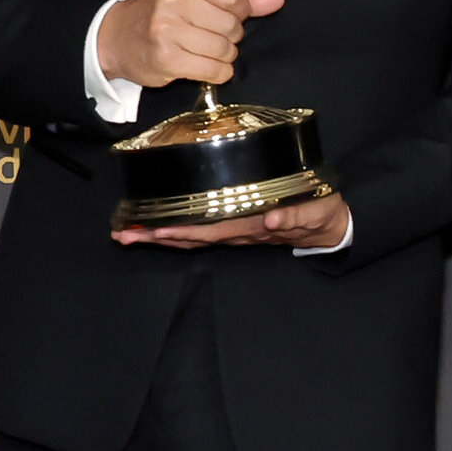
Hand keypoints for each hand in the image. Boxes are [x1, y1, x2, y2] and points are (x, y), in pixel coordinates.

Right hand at [97, 0, 281, 88]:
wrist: (119, 37)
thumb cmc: (163, 12)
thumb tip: (277, 0)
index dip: (240, 11)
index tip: (228, 14)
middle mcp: (174, 2)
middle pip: (232, 26)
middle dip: (230, 35)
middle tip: (211, 34)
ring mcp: (167, 31)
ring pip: (225, 50)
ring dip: (224, 55)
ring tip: (206, 49)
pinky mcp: (166, 59)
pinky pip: (213, 70)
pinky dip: (217, 71)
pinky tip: (205, 65)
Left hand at [113, 192, 349, 248]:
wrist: (329, 227)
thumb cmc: (322, 214)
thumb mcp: (316, 212)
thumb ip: (295, 214)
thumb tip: (272, 217)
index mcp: (253, 226)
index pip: (209, 230)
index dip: (179, 231)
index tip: (151, 230)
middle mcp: (238, 232)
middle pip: (191, 238)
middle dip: (156, 237)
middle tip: (122, 234)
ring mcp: (236, 232)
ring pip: (192, 238)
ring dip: (160, 237)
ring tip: (129, 233)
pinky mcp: (237, 227)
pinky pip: (201, 232)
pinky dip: (177, 232)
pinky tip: (159, 229)